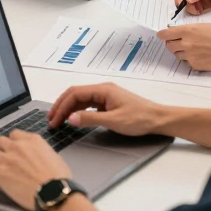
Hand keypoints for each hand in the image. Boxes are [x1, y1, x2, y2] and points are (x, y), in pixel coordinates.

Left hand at [0, 130, 69, 210]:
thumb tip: (36, 155)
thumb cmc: (59, 179)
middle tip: (1, 157)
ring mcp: (7, 159)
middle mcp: (17, 146)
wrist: (54, 192)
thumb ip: (40, 150)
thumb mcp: (54, 156)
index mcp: (32, 140)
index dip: (12, 142)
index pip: (14, 134)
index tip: (13, 149)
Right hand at [48, 82, 166, 137]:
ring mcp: (106, 96)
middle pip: (75, 94)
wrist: (159, 119)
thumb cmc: (140, 119)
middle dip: (62, 106)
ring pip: (81, 99)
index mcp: (102, 89)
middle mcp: (102, 89)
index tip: (54, 120)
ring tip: (60, 121)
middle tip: (52, 120)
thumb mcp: (114, 121)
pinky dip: (79, 111)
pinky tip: (75, 119)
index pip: (74, 93)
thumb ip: (90, 119)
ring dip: (69, 109)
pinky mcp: (109, 103)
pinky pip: (89, 104)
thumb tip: (70, 118)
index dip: (62, 106)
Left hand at [158, 25, 210, 71]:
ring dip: (181, 52)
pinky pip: (188, 63)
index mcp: (187, 31)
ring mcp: (191, 56)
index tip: (162, 35)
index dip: (163, 34)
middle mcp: (186, 43)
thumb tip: (179, 32)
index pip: (165, 34)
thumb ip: (189, 30)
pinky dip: (191, 60)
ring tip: (193, 49)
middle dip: (172, 43)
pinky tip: (201, 56)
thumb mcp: (204, 26)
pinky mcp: (196, 65)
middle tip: (178, 42)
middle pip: (169, 46)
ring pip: (177, 55)